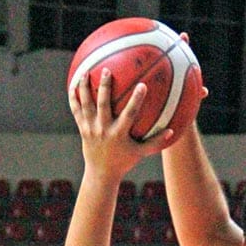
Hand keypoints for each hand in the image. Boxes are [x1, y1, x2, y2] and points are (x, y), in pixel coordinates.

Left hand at [69, 67, 172, 181]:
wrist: (102, 174)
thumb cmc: (123, 162)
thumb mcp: (140, 153)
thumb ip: (155, 142)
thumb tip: (172, 131)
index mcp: (119, 134)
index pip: (129, 114)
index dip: (136, 100)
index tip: (142, 85)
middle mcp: (104, 130)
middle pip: (103, 105)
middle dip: (104, 87)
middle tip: (106, 70)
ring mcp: (91, 129)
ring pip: (86, 105)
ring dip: (84, 88)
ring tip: (85, 72)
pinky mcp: (83, 129)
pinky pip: (76, 111)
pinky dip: (73, 98)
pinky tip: (73, 85)